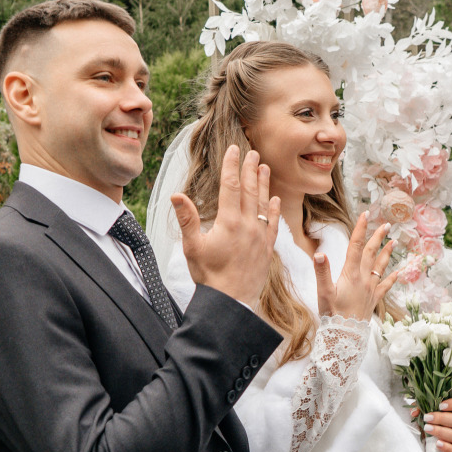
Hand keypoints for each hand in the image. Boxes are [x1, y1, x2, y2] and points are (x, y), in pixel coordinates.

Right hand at [171, 144, 275, 308]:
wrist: (231, 302)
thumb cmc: (209, 276)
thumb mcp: (192, 247)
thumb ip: (187, 219)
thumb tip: (176, 195)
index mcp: (229, 222)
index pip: (231, 186)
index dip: (232, 166)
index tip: (234, 150)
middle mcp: (248, 226)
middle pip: (250, 191)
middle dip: (251, 169)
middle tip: (253, 152)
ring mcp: (260, 237)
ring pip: (264, 205)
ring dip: (264, 185)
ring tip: (265, 168)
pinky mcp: (267, 249)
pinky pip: (274, 224)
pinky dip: (274, 210)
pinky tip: (275, 200)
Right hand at [314, 212, 397, 319]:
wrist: (345, 336)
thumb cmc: (332, 314)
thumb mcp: (323, 292)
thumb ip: (322, 271)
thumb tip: (320, 253)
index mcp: (350, 274)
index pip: (355, 246)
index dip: (360, 229)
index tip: (365, 214)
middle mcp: (363, 279)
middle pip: (371, 253)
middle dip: (377, 237)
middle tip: (386, 224)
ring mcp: (370, 289)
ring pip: (380, 267)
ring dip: (387, 253)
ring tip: (394, 241)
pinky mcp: (373, 300)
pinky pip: (385, 286)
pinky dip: (392, 279)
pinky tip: (400, 273)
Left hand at [413, 396, 451, 451]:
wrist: (424, 434)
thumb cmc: (428, 418)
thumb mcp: (423, 409)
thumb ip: (420, 406)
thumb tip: (415, 412)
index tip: (440, 406)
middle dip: (442, 419)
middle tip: (427, 418)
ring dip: (441, 432)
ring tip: (427, 429)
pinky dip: (447, 448)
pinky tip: (437, 444)